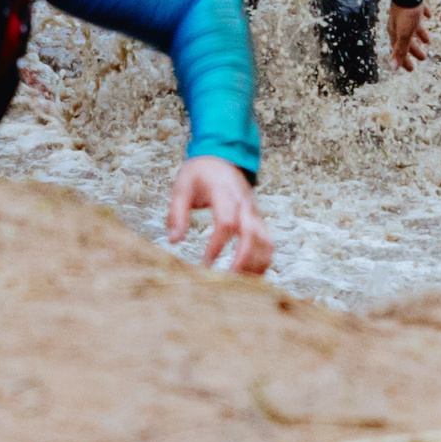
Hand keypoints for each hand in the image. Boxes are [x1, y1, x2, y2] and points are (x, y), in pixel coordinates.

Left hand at [168, 155, 272, 275]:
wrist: (222, 156)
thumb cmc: (200, 172)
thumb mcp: (182, 186)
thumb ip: (177, 213)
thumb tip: (174, 241)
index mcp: (224, 192)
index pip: (226, 222)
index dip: (216, 245)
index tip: (204, 264)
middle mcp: (243, 203)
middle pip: (251, 234)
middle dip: (242, 260)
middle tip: (228, 281)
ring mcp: (254, 211)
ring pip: (265, 241)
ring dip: (257, 264)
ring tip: (243, 286)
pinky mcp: (258, 219)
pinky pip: (267, 242)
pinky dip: (263, 260)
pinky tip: (251, 277)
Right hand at [387, 0, 430, 70]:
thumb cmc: (406, 13)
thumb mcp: (405, 34)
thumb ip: (399, 50)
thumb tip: (392, 68)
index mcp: (395, 31)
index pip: (398, 50)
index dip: (404, 60)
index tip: (411, 70)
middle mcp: (398, 23)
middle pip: (406, 40)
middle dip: (413, 50)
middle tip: (423, 58)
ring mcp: (405, 13)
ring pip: (412, 27)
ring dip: (419, 35)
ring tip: (428, 40)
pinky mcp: (413, 3)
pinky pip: (419, 12)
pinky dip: (423, 15)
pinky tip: (429, 16)